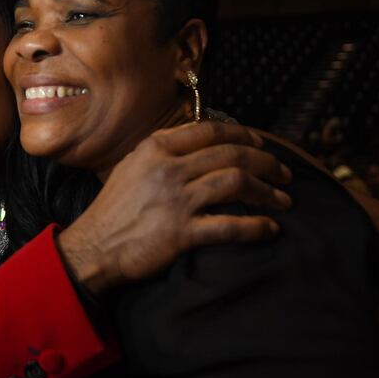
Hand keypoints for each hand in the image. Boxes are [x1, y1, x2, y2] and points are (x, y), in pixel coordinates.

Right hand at [58, 122, 291, 295]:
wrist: (95, 245)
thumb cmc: (114, 207)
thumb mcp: (132, 166)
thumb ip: (163, 151)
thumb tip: (198, 139)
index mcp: (155, 148)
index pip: (210, 131)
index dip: (243, 136)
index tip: (262, 146)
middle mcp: (167, 169)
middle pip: (231, 155)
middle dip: (266, 164)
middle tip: (283, 174)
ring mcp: (175, 200)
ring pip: (236, 184)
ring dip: (267, 192)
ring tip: (283, 200)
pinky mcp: (180, 232)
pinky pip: (229, 226)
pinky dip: (256, 227)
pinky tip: (269, 229)